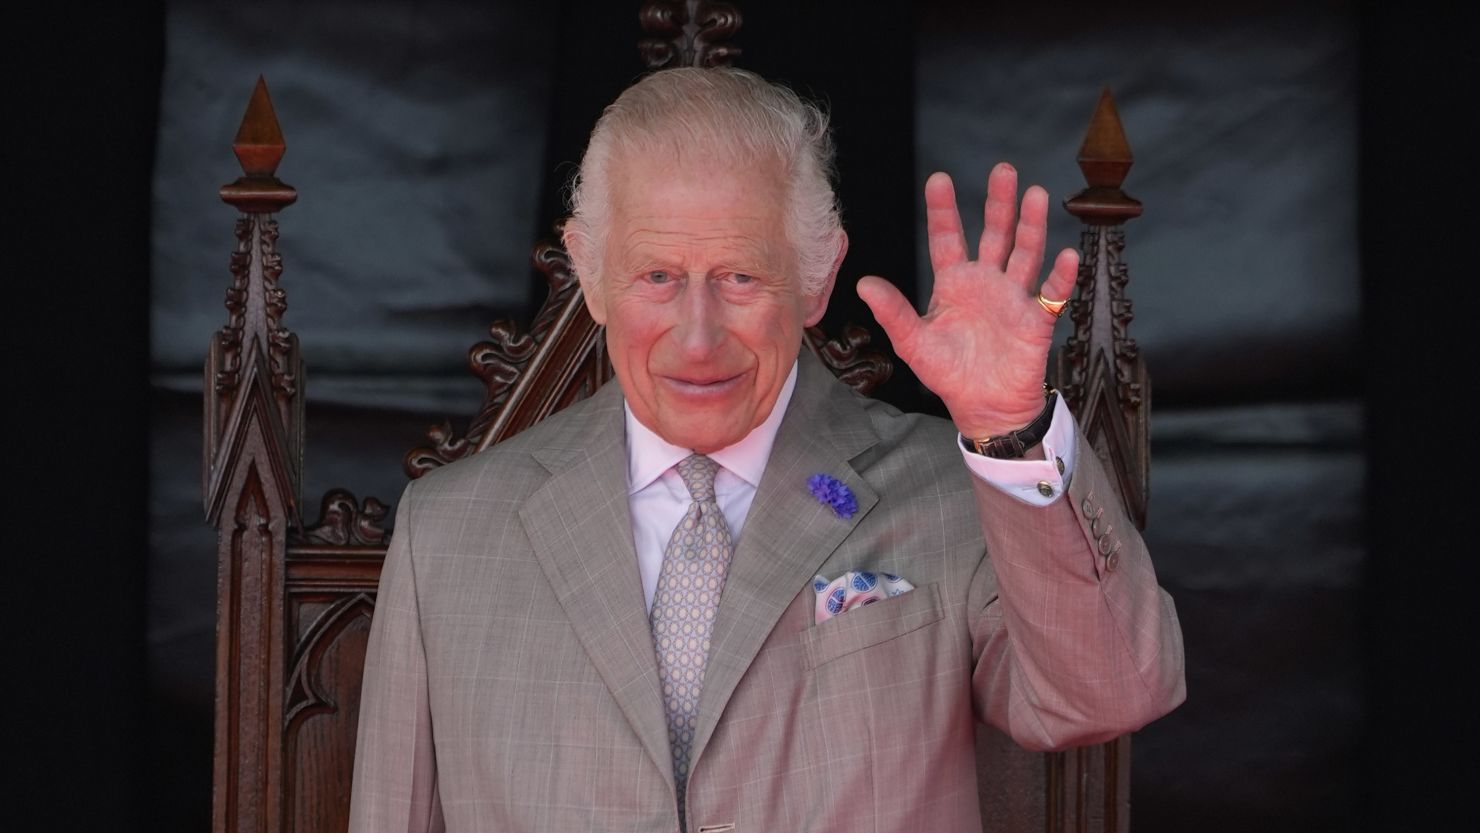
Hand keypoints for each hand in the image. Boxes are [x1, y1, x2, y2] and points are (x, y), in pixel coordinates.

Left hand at [857, 163, 1077, 438]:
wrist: (984, 408)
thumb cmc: (949, 374)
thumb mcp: (914, 344)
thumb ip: (893, 312)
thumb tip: (863, 282)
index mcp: (954, 284)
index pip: (947, 238)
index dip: (943, 210)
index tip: (939, 178)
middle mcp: (986, 283)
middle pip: (994, 234)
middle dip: (998, 203)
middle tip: (1003, 169)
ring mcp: (1014, 298)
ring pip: (1025, 253)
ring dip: (1031, 226)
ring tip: (1036, 194)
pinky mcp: (1037, 319)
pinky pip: (1052, 294)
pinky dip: (1060, 277)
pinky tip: (1066, 256)